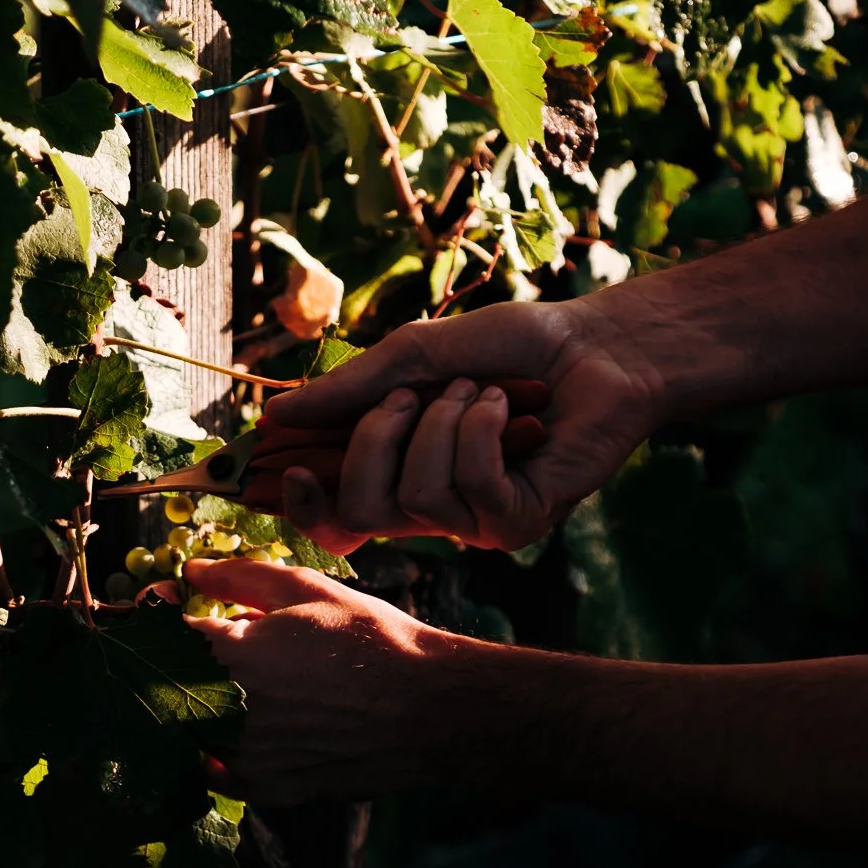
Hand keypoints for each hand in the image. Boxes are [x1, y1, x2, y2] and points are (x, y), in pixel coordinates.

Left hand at [163, 558, 452, 804]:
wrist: (430, 707)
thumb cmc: (373, 640)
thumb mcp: (308, 591)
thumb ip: (239, 578)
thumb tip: (193, 569)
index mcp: (230, 653)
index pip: (161, 634)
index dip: (159, 616)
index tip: (167, 605)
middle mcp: (225, 711)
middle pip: (165, 688)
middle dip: (171, 663)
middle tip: (200, 645)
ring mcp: (243, 757)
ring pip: (188, 732)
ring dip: (194, 707)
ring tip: (231, 684)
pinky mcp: (265, 788)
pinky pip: (217, 772)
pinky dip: (219, 751)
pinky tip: (243, 728)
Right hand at [266, 299, 667, 554]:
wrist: (594, 345)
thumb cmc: (512, 347)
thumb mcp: (416, 355)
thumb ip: (348, 389)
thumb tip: (272, 415)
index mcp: (400, 473)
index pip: (334, 517)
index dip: (301, 504)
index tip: (292, 464)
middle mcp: (433, 508)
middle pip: (357, 512)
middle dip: (375, 439)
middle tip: (416, 394)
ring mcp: (475, 522)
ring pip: (415, 496)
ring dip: (444, 422)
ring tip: (481, 392)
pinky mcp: (517, 521)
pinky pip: (469, 487)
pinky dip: (481, 431)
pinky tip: (509, 409)